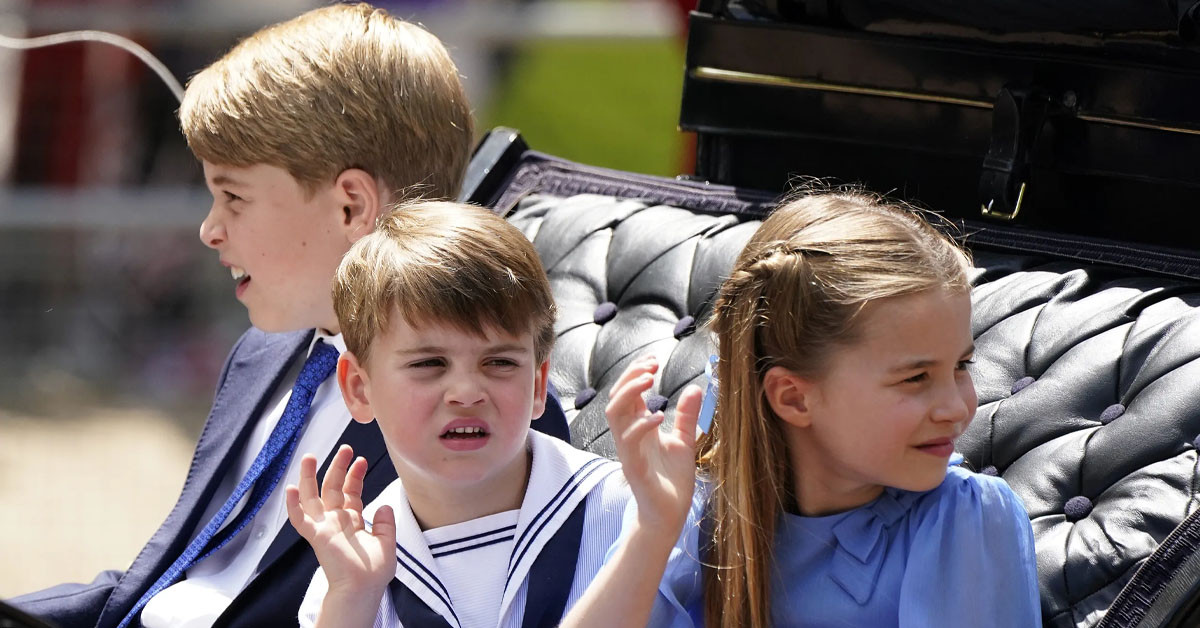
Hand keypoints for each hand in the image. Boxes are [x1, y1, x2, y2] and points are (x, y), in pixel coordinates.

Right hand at [286, 445, 395, 594]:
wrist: (363, 589)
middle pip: (332, 488)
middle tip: (344, 448)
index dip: (354, 476)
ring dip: (309, 477)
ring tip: (309, 457)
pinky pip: (299, 519)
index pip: (350, 493)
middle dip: (337, 467)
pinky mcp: (316, 536)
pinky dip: (293, 505)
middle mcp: (336, 521)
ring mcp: (324, 527)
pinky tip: (291, 488)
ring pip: (312, 497)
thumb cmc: (373, 573)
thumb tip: (386, 505)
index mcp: (352, 522)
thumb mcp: (387, 543)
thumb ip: (387, 523)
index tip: (361, 460)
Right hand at [606, 355, 701, 534]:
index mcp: (638, 429)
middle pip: (615, 398)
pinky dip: (641, 425)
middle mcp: (628, 437)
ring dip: (629, 393)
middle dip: (630, 377)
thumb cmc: (672, 481)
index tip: (653, 362)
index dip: (635, 374)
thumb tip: (695, 388)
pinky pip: (629, 442)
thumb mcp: (684, 442)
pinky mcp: (634, 468)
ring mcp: (628, 452)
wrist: (670, 516)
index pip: (626, 394)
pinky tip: (659, 416)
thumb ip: (686, 416)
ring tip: (650, 382)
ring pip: (614, 415)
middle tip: (652, 367)